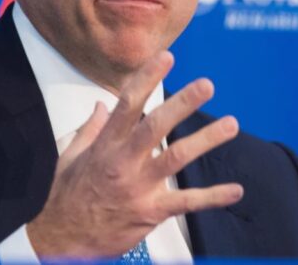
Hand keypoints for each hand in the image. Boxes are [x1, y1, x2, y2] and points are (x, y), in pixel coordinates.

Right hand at [26, 51, 242, 258]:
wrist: (61, 240)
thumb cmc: (66, 197)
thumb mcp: (70, 158)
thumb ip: (91, 130)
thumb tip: (102, 104)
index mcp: (105, 145)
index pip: (127, 104)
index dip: (147, 78)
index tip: (166, 57)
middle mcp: (123, 162)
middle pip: (156, 126)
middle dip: (183, 103)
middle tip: (207, 84)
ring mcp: (138, 187)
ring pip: (176, 157)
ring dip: (206, 140)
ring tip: (231, 124)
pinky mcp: (150, 212)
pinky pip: (186, 202)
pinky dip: (213, 197)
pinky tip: (236, 190)